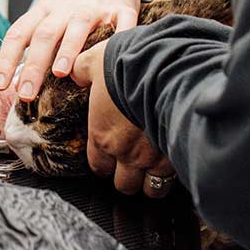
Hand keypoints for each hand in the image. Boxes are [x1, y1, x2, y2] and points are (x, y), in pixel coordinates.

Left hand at [0, 0, 141, 102]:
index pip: (19, 34)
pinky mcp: (121, 9)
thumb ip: (37, 39)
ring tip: (61, 73)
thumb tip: (18, 79)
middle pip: (44, 36)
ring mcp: (94, 8)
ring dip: (68, 49)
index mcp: (44, 11)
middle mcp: (66, 9)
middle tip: (25, 93)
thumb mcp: (50, 10)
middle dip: (33, 66)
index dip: (6, 59)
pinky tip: (113, 56)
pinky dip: (120, 37)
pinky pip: (122, 24)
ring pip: (77, 28)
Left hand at [71, 42, 177, 197]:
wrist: (164, 70)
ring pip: (150, 188)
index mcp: (102, 136)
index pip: (99, 167)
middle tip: (135, 165)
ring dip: (151, 181)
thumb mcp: (95, 61)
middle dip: (128, 177)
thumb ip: (81, 69)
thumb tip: (73, 71)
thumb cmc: (126, 67)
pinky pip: (173, 179)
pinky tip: (175, 162)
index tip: (111, 156)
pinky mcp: (175, 156)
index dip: (105, 164)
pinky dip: (173, 175)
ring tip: (156, 170)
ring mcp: (151, 158)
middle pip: (123, 184)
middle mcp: (125, 153)